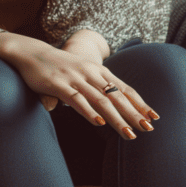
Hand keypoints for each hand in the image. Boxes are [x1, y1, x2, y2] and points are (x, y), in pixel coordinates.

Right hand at [0, 32, 157, 139]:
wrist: (31, 52)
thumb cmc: (58, 67)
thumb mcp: (81, 75)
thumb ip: (94, 90)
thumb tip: (107, 109)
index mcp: (98, 70)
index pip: (123, 88)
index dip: (139, 103)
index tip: (154, 117)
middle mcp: (90, 73)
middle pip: (116, 96)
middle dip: (134, 113)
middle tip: (148, 128)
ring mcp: (75, 78)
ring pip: (100, 100)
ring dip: (116, 118)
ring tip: (129, 134)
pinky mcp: (58, 84)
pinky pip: (76, 99)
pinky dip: (88, 111)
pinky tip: (98, 123)